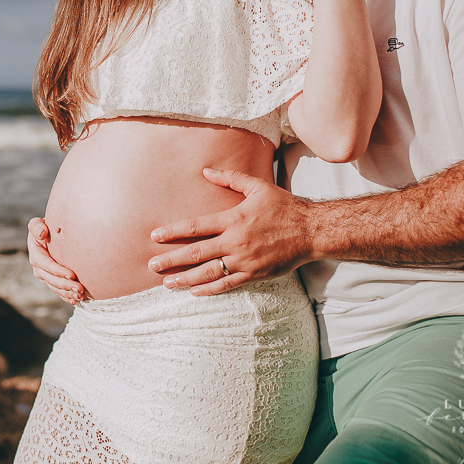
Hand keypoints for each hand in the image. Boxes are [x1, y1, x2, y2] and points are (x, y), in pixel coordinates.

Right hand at [27, 217, 84, 303]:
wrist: (52, 234)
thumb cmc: (47, 226)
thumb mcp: (38, 223)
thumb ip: (36, 226)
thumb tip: (42, 233)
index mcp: (35, 253)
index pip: (46, 264)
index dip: (58, 271)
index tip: (72, 274)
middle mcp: (38, 267)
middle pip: (51, 279)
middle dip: (65, 285)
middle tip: (80, 288)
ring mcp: (44, 275)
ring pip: (55, 287)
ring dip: (67, 293)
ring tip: (80, 295)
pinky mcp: (51, 281)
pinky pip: (58, 291)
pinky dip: (67, 297)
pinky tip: (76, 300)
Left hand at [146, 168, 317, 294]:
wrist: (312, 230)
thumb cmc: (284, 206)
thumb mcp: (257, 187)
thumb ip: (230, 177)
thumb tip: (205, 171)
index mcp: (233, 219)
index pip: (195, 227)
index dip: (173, 232)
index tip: (155, 237)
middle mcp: (235, 241)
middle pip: (196, 253)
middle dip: (171, 260)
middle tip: (152, 266)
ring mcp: (244, 260)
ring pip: (208, 273)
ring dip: (185, 279)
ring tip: (167, 283)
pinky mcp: (254, 274)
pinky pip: (227, 284)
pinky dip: (209, 289)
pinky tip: (195, 292)